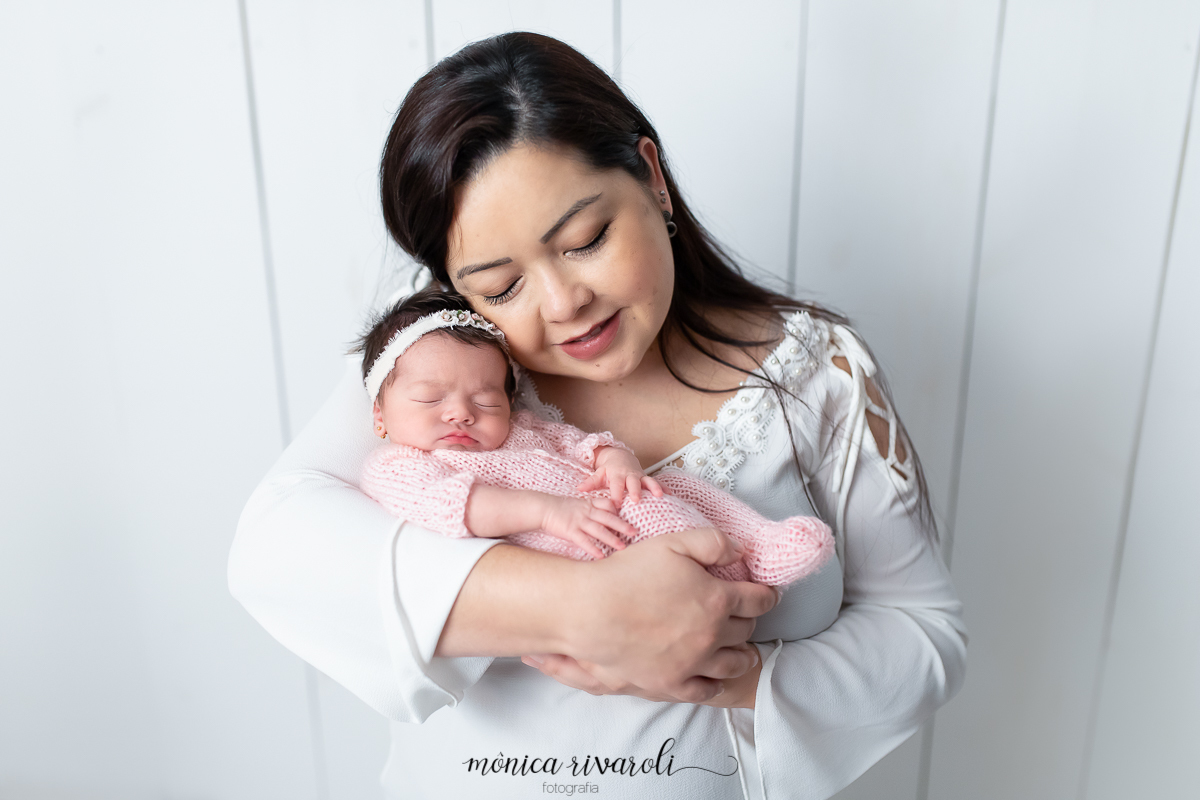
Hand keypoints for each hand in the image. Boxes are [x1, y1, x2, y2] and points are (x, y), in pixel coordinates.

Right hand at [540, 496, 634, 558]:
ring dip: (612, 539)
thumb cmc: (561, 508)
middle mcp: (586, 512)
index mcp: (589, 504)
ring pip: (599, 530)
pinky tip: (601, 556)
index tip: (627, 517)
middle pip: (608, 518)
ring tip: (622, 547)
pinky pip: (584, 541)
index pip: (608, 504)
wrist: (543, 508)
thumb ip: (591, 508)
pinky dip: (593, 548)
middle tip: (635, 532)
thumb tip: (602, 516)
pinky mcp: (570, 531)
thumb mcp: (578, 504)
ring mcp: (579, 521)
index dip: (618, 510)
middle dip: (622, 525)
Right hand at [550, 528, 778, 702]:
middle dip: (749, 620)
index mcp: (717, 600)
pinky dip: (716, 684)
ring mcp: (692, 664)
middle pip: (746, 630)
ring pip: (733, 664)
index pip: (758, 600)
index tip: (768, 594)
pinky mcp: (671, 683)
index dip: (767, 595)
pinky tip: (714, 677)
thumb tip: (740, 551)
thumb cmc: (629, 573)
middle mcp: (711, 635)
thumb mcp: (673, 543)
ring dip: (741, 654)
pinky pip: (705, 690)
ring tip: (742, 650)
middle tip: (745, 615)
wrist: (590, 611)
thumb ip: (712, 543)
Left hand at [578, 446, 665, 505]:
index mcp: (617, 475)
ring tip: (660, 495)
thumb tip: (579, 489)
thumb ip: (590, 482)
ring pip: (648, 481)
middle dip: (635, 491)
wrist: (620, 457)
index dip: (616, 495)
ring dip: (654, 488)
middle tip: (637, 501)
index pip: (616, 486)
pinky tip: (671, 495)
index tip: (616, 505)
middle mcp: (630, 475)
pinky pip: (657, 482)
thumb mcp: (599, 474)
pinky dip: (664, 488)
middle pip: (633, 483)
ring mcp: (640, 477)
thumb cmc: (608, 470)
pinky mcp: (647, 478)